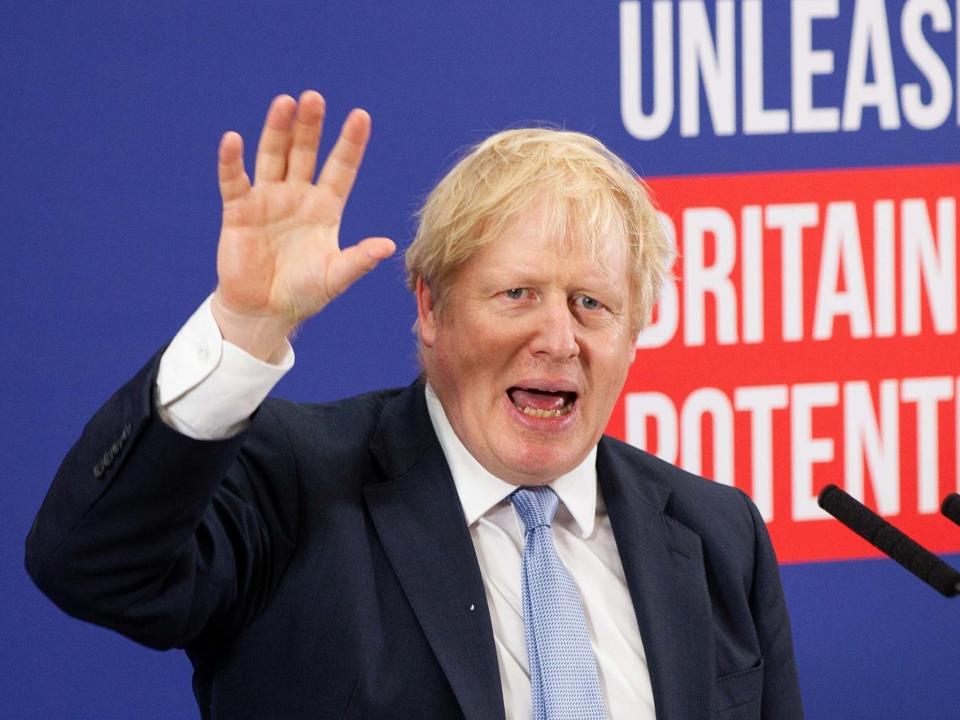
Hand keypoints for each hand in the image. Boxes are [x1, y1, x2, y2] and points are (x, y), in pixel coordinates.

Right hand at [212, 91, 394, 360]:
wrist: (264, 312)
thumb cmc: (303, 294)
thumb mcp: (335, 277)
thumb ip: (358, 260)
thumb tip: (388, 246)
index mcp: (325, 208)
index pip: (341, 168)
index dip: (350, 143)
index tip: (361, 115)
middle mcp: (297, 197)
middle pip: (305, 152)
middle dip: (310, 126)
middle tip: (315, 97)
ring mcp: (267, 200)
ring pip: (273, 156)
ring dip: (277, 130)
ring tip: (284, 103)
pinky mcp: (239, 211)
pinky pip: (235, 180)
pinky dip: (232, 162)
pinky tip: (234, 140)